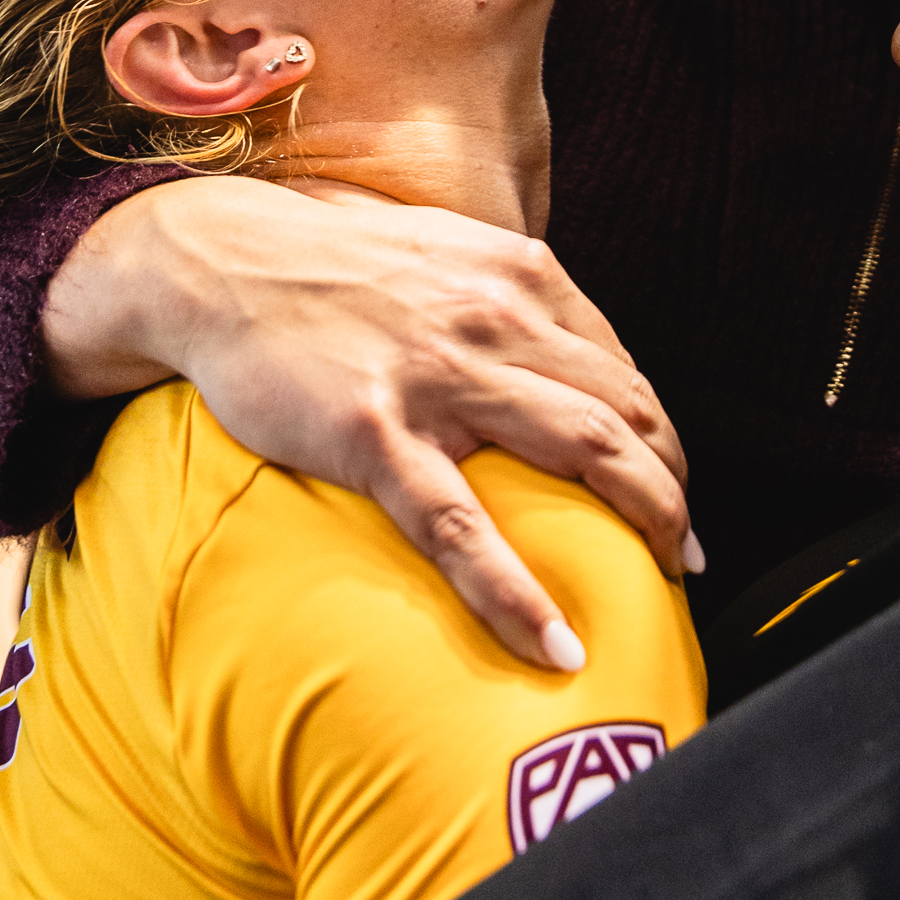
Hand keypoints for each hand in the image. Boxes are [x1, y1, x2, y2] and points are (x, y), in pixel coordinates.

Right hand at [43, 177, 694, 671]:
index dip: (664, 437)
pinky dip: (518, 592)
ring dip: (645, 521)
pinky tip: (554, 643)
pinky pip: (464, 527)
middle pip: (627, 414)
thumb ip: (507, 302)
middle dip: (673, 487)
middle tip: (685, 549)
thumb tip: (564, 364)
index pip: (624, 370)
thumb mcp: (443, 257)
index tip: (675, 487)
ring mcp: (438, 377)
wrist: (214, 264)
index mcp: (520, 278)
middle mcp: (497, 319)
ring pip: (583, 453)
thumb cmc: (330, 270)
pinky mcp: (373, 434)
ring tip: (664, 582)